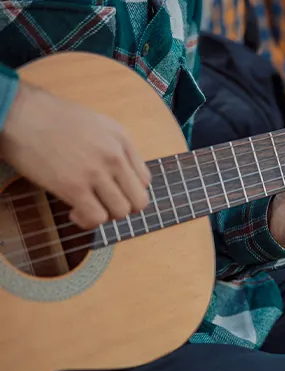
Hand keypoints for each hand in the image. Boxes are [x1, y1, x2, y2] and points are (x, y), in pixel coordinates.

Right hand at [0, 82, 150, 228]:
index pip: (145, 180)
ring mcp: (95, 172)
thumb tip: (121, 176)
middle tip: (101, 203)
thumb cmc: (51, 118)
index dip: (129, 191)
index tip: (111, 191)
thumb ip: (115, 147)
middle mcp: (114, 156)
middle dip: (122, 208)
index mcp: (122, 140)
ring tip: (86, 207)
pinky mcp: (73, 186)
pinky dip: (87, 221)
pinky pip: (96, 218)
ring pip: (121, 212)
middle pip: (139, 201)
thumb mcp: (97, 124)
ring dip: (104, 216)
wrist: (18, 113)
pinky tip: (74, 212)